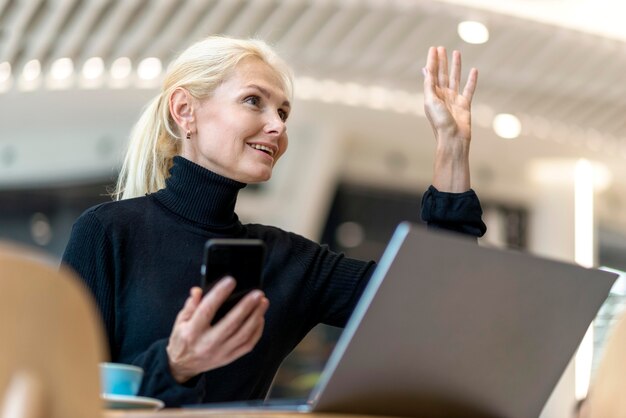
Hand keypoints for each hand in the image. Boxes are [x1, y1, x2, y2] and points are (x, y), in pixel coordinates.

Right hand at [166, 278, 268, 382]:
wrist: (183, 366)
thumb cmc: (183, 340)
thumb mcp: (180, 321)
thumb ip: (190, 305)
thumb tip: (198, 291)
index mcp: (193, 331)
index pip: (207, 310)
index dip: (219, 294)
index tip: (230, 281)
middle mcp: (208, 343)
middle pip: (231, 323)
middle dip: (247, 306)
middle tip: (257, 293)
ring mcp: (221, 352)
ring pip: (244, 334)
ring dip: (256, 317)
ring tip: (263, 303)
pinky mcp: (229, 358)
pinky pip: (248, 345)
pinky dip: (257, 331)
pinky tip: (260, 318)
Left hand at [423, 46, 477, 191]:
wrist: (453, 138)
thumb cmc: (439, 122)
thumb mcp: (431, 101)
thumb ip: (429, 85)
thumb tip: (425, 69)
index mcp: (432, 95)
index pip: (432, 74)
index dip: (432, 61)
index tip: (433, 48)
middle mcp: (442, 96)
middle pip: (442, 74)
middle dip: (442, 61)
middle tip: (441, 47)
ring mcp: (454, 100)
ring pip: (455, 78)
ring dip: (455, 66)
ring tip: (457, 52)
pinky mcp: (465, 104)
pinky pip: (469, 89)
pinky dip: (472, 80)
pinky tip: (474, 70)